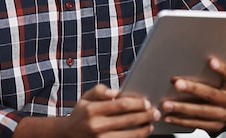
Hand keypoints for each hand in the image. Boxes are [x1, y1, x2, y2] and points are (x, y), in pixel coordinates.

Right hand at [13, 84, 159, 137]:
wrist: (69, 134)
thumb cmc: (81, 114)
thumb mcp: (85, 98)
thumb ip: (100, 91)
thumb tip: (116, 92)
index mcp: (92, 110)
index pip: (119, 105)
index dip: (135, 104)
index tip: (146, 102)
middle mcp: (96, 125)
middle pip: (127, 120)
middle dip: (144, 115)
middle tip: (156, 112)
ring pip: (128, 135)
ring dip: (143, 129)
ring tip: (151, 122)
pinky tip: (143, 132)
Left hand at [160, 57, 225, 133]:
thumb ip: (224, 66)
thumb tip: (221, 50)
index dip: (221, 69)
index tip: (211, 61)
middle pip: (211, 94)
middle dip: (193, 89)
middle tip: (177, 84)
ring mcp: (224, 115)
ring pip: (201, 112)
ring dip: (182, 108)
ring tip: (166, 104)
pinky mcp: (216, 126)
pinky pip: (197, 124)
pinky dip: (181, 121)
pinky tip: (169, 117)